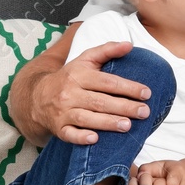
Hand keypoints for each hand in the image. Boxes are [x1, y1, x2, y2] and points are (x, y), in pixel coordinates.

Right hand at [37, 39, 151, 145]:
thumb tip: (129, 45)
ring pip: (87, 118)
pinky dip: (81, 137)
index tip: (147, 93)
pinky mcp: (58, 128)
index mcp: (79, 75)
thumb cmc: (69, 77)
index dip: (128, 87)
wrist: (37, 96)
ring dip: (108, 123)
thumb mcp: (85, 60)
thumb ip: (106, 50)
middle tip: (144, 112)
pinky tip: (95, 139)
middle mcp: (70, 93)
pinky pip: (69, 134)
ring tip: (128, 126)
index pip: (107, 82)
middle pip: (100, 101)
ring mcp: (63, 112)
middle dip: (124, 107)